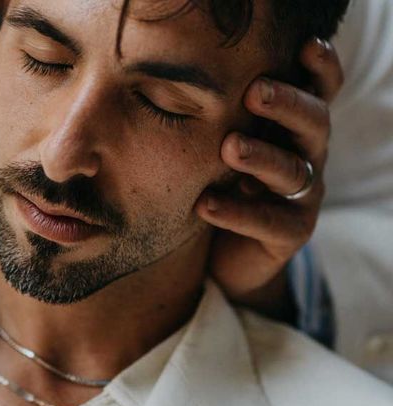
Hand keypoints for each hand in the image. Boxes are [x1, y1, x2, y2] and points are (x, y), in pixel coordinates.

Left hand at [198, 38, 344, 321]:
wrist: (226, 257)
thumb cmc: (224, 188)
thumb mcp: (225, 152)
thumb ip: (224, 123)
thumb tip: (187, 88)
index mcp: (296, 130)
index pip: (319, 92)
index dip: (320, 68)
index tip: (303, 46)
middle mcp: (309, 157)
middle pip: (314, 124)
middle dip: (286, 105)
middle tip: (255, 93)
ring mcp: (304, 197)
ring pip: (291, 171)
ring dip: (260, 157)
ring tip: (229, 147)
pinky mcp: (291, 234)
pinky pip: (267, 222)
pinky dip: (235, 212)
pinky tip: (205, 204)